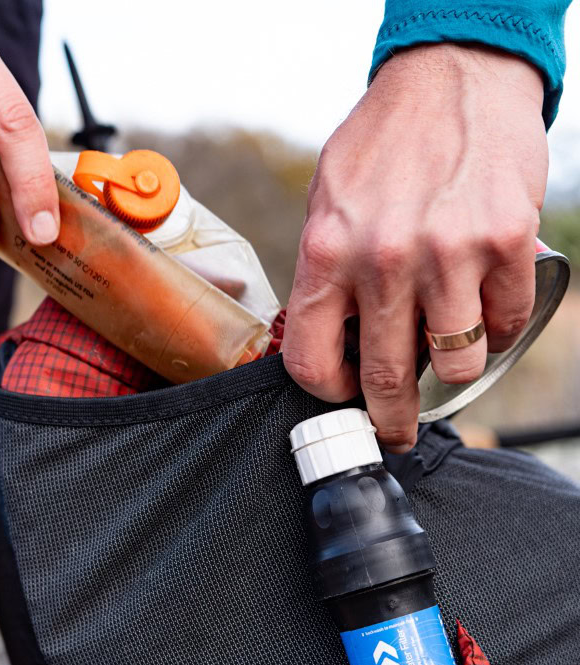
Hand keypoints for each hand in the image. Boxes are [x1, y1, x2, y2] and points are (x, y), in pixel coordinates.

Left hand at [284, 44, 546, 450]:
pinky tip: (485, 312)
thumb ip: (326, 275)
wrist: (449, 79)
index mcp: (326, 253)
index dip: (329, 394)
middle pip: (385, 379)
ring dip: (452, 371)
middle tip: (397, 431)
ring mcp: (447, 254)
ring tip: (448, 354)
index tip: (345, 398)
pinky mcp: (504, 243)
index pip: (311, 361)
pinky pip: (507, 324)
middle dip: (392, 420)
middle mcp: (383, 260)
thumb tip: (333, 340)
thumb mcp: (326, 206)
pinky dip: (499, 331)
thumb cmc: (380, 147)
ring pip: (455, 364)